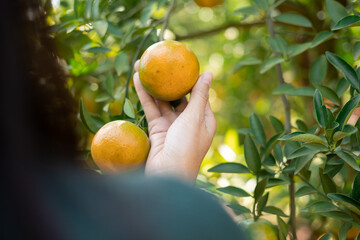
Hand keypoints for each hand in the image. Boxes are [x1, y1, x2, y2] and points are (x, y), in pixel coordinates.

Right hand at [133, 61, 215, 182]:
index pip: (198, 94)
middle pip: (178, 96)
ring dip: (153, 85)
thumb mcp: (194, 118)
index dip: (190, 78)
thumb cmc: (186, 147)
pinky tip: (137, 80)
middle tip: (159, 61)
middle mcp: (189, 121)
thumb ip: (199, 95)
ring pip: (162, 101)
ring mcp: (172, 126)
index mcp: (204, 119)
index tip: (181, 62)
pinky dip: (145, 95)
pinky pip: (151, 109)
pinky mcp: (157, 130)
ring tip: (142, 65)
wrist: (167, 175)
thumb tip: (209, 73)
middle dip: (169, 79)